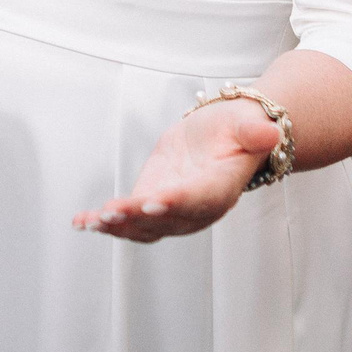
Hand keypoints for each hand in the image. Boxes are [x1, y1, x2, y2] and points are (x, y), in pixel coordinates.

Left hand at [74, 97, 279, 242]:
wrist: (225, 136)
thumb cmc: (238, 130)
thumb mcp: (248, 124)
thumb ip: (255, 133)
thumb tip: (270, 133)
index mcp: (220, 189)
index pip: (198, 199)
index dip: (175, 202)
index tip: (152, 201)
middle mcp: (196, 209)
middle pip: (165, 219)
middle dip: (136, 217)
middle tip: (111, 212)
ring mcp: (172, 212)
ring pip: (143, 227)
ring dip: (117, 226)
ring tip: (93, 221)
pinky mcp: (150, 205)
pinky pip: (128, 220)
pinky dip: (104, 222)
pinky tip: (81, 222)